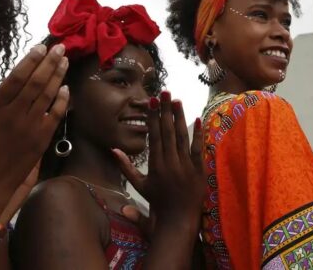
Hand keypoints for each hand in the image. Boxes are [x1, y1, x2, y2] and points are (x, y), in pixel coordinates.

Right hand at [0, 44, 69, 219]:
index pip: (17, 78)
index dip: (30, 60)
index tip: (41, 47)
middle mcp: (14, 116)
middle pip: (36, 83)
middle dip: (50, 62)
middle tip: (60, 47)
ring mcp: (30, 129)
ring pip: (48, 96)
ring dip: (58, 76)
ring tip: (65, 61)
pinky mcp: (40, 142)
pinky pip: (54, 117)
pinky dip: (62, 101)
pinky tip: (66, 88)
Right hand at [114, 90, 205, 232]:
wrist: (178, 220)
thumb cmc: (158, 202)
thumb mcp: (139, 185)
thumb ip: (126, 167)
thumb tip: (113, 149)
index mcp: (156, 165)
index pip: (155, 136)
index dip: (153, 117)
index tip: (152, 101)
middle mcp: (170, 163)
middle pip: (168, 132)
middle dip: (166, 110)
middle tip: (165, 92)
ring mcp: (186, 166)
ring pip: (183, 137)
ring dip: (179, 117)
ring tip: (177, 100)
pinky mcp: (199, 170)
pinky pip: (199, 149)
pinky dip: (198, 134)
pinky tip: (196, 119)